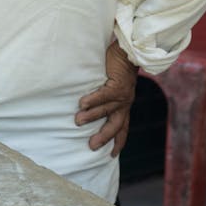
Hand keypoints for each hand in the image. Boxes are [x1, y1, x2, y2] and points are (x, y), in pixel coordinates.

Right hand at [75, 40, 137, 156]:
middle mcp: (125, 103)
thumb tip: (89, 105)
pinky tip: (82, 104)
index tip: (111, 155)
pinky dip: (93, 100)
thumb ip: (107, 97)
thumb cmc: (118, 66)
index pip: (123, 127)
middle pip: (116, 126)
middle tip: (91, 146)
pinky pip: (104, 96)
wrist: (128, 50)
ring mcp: (122, 95)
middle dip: (104, 137)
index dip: (118, 142)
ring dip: (92, 117)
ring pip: (106, 110)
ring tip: (78, 121)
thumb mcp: (115, 85)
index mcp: (125, 105)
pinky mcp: (117, 85)